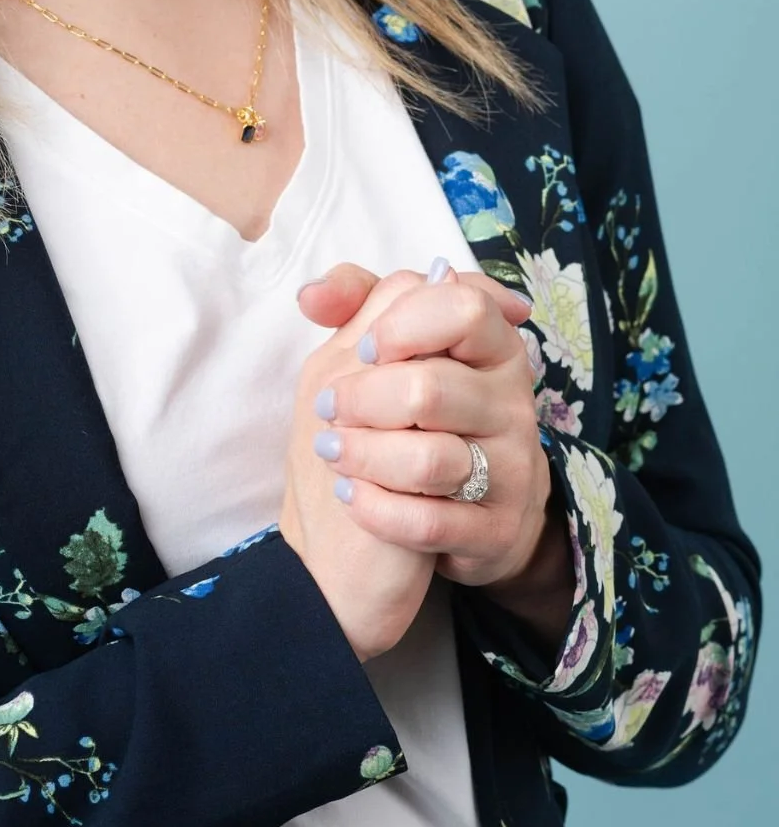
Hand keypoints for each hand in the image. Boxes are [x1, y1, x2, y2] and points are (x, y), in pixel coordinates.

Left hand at [299, 263, 556, 596]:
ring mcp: (513, 470)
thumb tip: (311, 296)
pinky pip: (429, 522)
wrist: (445, 512)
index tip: (366, 349)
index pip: (466, 307)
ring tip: (333, 450)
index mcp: (494, 345)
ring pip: (428, 460)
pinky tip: (352, 495)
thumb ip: (357, 303)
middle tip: (328, 408)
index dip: (403, 326)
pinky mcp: (498, 530)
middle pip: (430, 389)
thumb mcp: (384, 350)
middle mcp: (514, 404)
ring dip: (362, 455)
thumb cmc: (408, 414)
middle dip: (360, 399)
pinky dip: (375, 509)